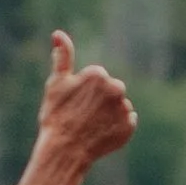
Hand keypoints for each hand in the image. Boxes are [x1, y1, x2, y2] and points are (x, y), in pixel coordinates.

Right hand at [35, 31, 135, 173]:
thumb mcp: (56, 84)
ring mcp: (123, 108)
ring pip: (118, 106)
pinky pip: (125, 122)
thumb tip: (58, 34)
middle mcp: (116, 88)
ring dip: (108, 113)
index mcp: (98, 74)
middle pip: (109, 90)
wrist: (63, 151)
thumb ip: (62, 57)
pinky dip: (116, 127)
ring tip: (91, 125)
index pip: (96, 77)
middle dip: (98, 99)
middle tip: (82, 114)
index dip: (83, 90)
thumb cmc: (56, 116)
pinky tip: (101, 133)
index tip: (74, 101)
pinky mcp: (129, 127)